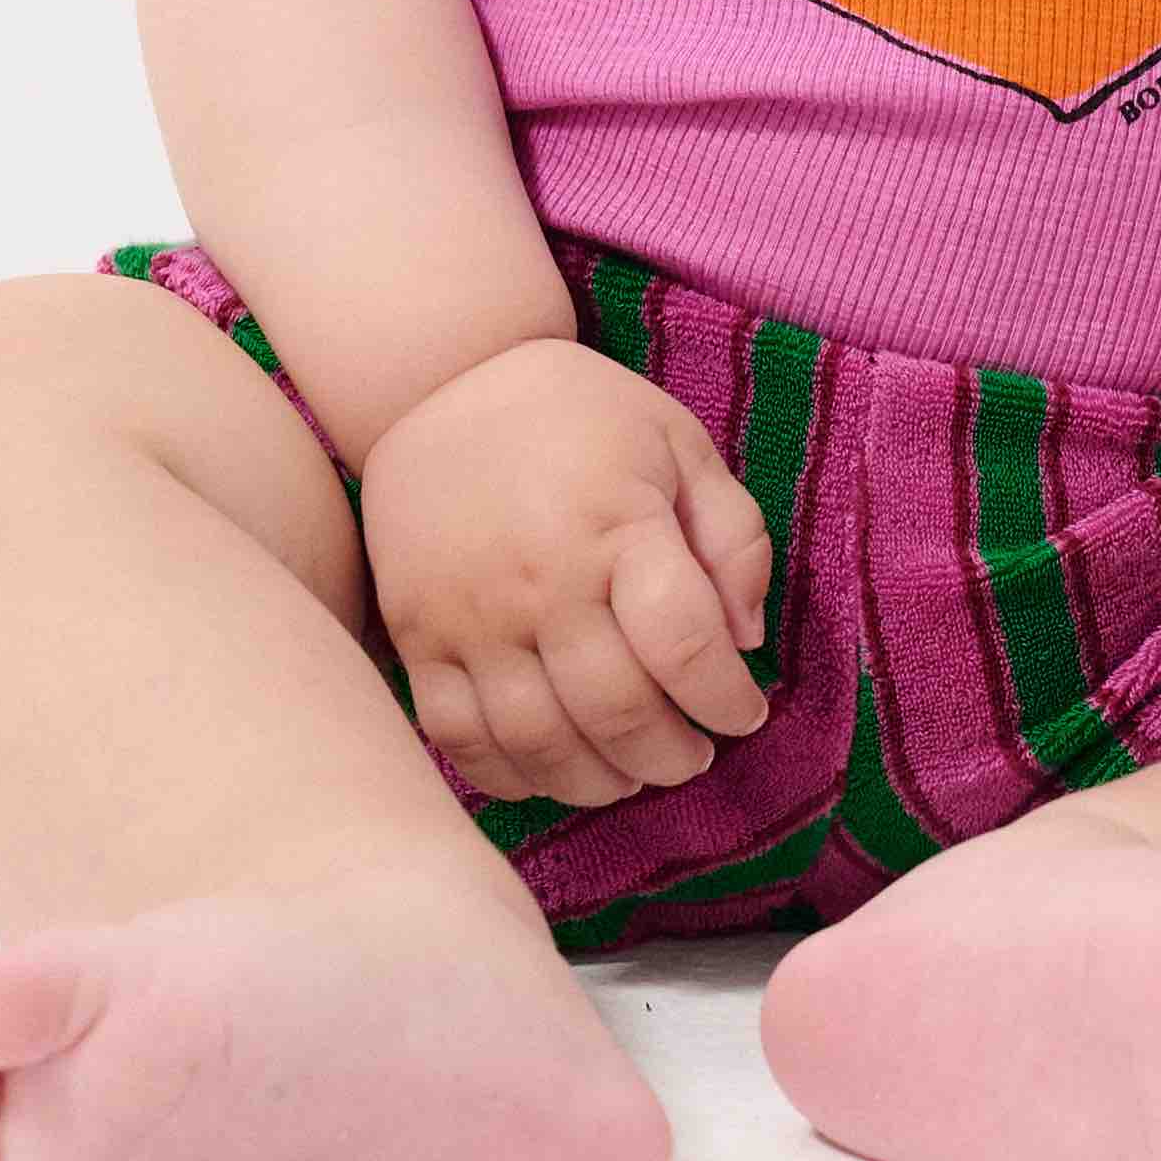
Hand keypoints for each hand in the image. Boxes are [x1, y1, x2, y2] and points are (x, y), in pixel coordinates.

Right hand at [361, 336, 774, 805]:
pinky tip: (552, 769)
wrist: (441, 379)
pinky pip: (459, 738)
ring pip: (539, 742)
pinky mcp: (415, 636)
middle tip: (694, 755)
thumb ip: (732, 536)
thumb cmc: (582, 416)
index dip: (726, 698)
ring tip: (632, 773)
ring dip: (600, 781)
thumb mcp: (680, 443)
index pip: (684, 643)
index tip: (744, 713)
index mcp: (616, 521)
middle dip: (672, 754)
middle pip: (616, 709)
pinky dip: (511, 776)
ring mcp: (469, 614)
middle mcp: (540, 577)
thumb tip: (744, 639)